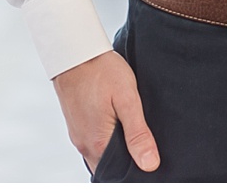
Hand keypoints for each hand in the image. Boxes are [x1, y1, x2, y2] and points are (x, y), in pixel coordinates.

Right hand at [52, 50, 159, 173]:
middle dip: (126, 164)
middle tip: (148, 149)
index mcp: (97, 143)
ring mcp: (78, 136)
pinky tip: (121, 128)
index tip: (151, 165)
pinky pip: (94, 143)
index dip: (135, 173)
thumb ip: (138, 134)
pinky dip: (108, 142)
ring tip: (137, 138)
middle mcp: (84, 145)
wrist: (75, 52)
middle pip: (108, 168)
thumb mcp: (127, 99)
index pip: (117, 174)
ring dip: (117, 152)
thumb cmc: (102, 71)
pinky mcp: (76, 125)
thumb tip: (150, 165)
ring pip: (100, 156)